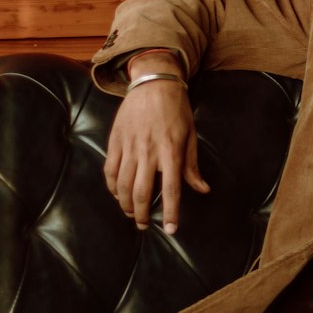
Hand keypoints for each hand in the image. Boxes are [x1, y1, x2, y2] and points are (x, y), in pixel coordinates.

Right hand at [103, 57, 207, 233]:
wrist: (154, 83)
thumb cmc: (177, 110)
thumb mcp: (191, 135)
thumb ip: (192, 165)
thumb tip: (202, 189)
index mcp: (170, 151)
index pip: (171, 190)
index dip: (171, 212)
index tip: (171, 229)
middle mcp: (148, 152)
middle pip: (141, 192)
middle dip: (141, 215)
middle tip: (144, 225)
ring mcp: (129, 147)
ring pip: (121, 185)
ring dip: (125, 204)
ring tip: (131, 213)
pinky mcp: (115, 141)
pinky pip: (109, 170)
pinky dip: (111, 187)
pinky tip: (117, 194)